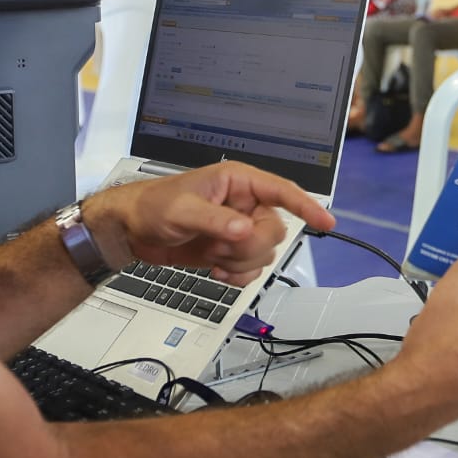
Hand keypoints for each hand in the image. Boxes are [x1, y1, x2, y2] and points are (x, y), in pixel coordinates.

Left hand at [81, 162, 333, 284]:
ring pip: (265, 253)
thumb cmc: (151, 206)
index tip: (326, 223)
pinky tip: (217, 271)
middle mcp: (244, 204)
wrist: (131, 232)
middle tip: (222, 247)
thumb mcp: (181, 210)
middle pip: (275, 230)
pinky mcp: (230, 251)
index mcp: (238, 182)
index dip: (306, 206)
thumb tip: (244, 230)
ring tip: (213, 255)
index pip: (281, 191)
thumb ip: (215, 220)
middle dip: (251, 246)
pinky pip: (252, 268)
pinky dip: (238, 275)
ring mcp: (238, 229)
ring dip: (241, 262)